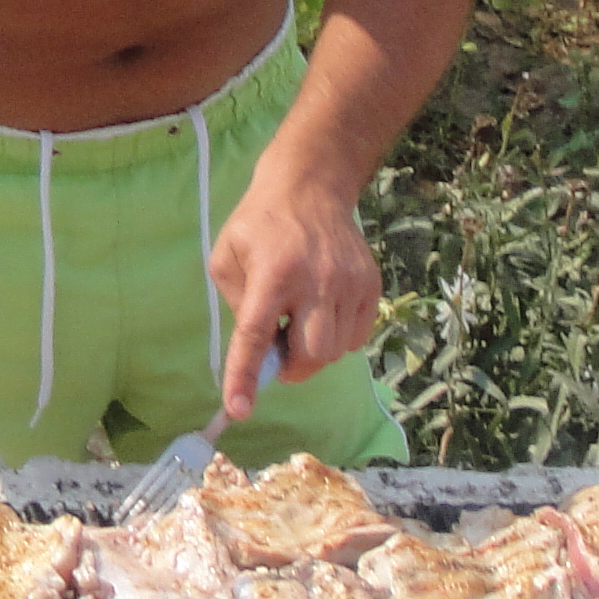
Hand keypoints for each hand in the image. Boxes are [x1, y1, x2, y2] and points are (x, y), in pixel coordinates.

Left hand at [206, 170, 380, 419]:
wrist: (311, 188)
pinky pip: (357, 337)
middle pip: (311, 354)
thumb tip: (258, 350)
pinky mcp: (371, 285)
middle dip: (291, 367)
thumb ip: (237, 304)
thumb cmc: (260, 224)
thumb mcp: (227, 256)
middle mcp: (317, 280)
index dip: (246, 376)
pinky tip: (322, 314)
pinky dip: (337, 339)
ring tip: (300, 322)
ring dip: (313, 352)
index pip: (256, 334)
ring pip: (336, 351)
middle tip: (278, 350)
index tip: (238, 410)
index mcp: (272, 273)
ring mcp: (350, 283)